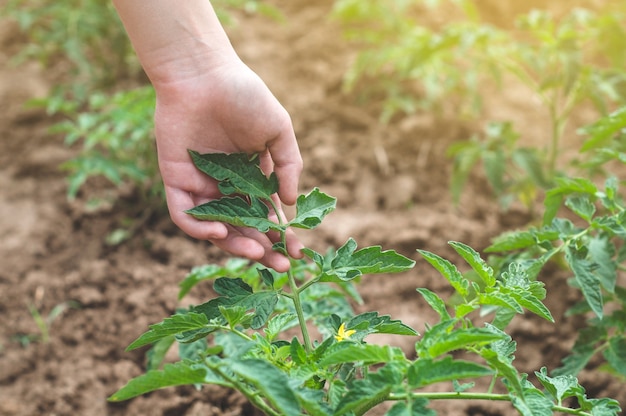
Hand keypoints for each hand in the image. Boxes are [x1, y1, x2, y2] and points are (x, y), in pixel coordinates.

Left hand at [153, 59, 303, 271]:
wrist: (204, 73)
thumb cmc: (244, 96)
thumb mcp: (278, 130)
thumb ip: (287, 166)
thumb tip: (291, 203)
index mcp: (251, 176)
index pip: (266, 215)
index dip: (282, 236)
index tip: (298, 253)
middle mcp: (226, 186)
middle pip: (243, 227)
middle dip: (262, 249)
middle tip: (280, 266)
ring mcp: (200, 185)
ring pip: (215, 228)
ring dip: (234, 244)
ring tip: (255, 252)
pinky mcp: (175, 181)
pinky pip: (184, 215)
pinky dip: (198, 229)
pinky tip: (219, 233)